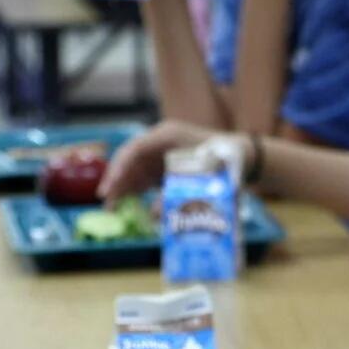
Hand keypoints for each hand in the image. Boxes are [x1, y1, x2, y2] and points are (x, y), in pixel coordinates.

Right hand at [98, 120, 243, 202]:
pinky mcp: (165, 166)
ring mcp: (161, 154)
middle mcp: (160, 142)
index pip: (135, 148)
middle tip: (107, 202)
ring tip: (112, 209)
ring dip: (123, 188)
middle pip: (130, 160)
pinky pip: (144, 177)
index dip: (120, 167)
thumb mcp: (201, 174)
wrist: (242, 157)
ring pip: (134, 170)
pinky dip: (135, 190)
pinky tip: (125, 205)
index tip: (110, 187)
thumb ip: (177, 192)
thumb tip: (155, 214)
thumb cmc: (224, 159)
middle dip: (117, 180)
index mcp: (167, 134)